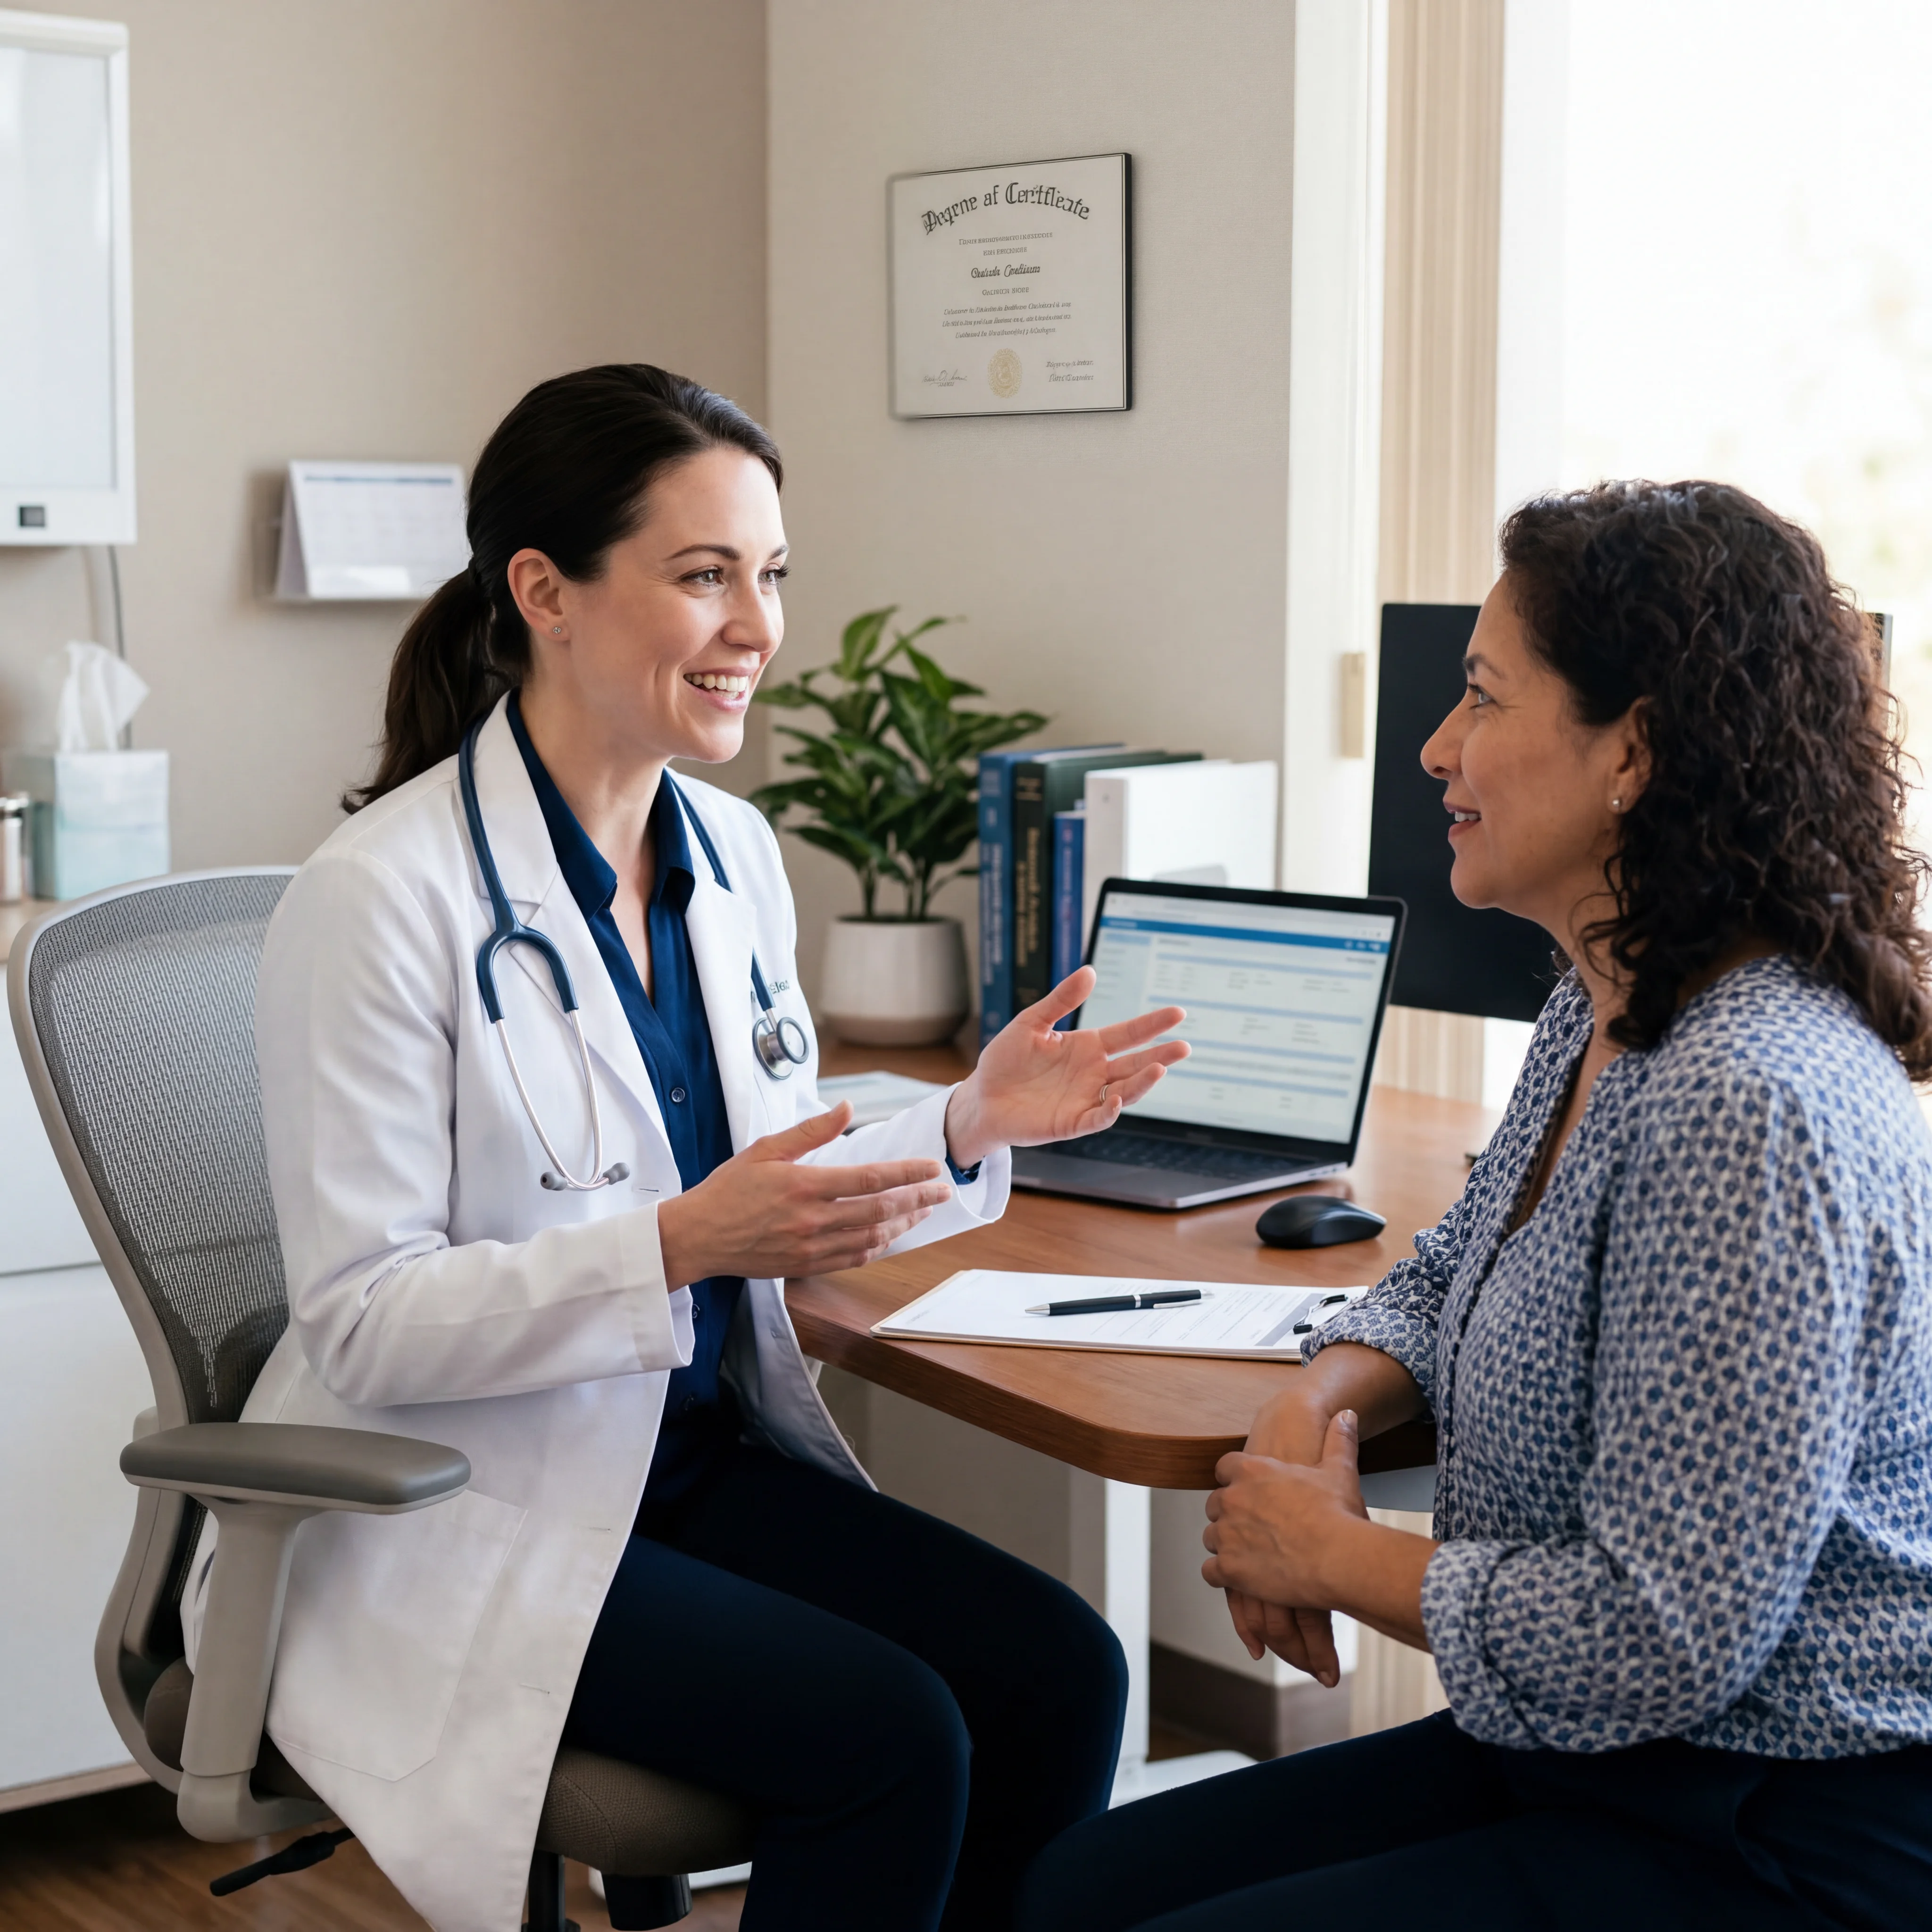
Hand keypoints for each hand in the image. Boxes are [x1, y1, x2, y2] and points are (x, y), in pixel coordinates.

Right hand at [656, 1103, 952, 1286]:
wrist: (698, 1236)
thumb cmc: (728, 1189)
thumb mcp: (765, 1149)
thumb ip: (810, 1131)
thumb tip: (845, 1109)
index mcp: (804, 1185)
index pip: (870, 1178)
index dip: (908, 1173)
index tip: (932, 1168)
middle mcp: (812, 1219)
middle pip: (880, 1210)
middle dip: (918, 1199)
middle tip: (942, 1191)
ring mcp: (810, 1247)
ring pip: (872, 1238)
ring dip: (903, 1224)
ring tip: (923, 1211)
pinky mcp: (806, 1266)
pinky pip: (853, 1258)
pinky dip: (878, 1247)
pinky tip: (891, 1236)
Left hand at [942, 966, 1189, 1168]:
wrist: (981, 1096)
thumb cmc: (1005, 1060)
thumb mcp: (1031, 1023)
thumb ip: (1061, 1000)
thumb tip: (1090, 971)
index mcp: (1087, 1047)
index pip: (1127, 1034)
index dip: (1152, 1025)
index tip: (1178, 1013)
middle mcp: (1093, 1073)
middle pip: (1135, 1063)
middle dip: (1160, 1055)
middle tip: (1183, 1046)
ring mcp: (1085, 1098)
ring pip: (1124, 1090)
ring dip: (1142, 1082)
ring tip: (1158, 1068)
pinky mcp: (1072, 1122)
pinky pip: (1098, 1117)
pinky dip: (1110, 1110)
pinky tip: (1117, 1098)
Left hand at [1220, 1381, 1344, 1677]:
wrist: (1338, 1558)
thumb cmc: (1338, 1514)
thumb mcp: (1339, 1469)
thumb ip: (1338, 1439)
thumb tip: (1346, 1415)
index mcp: (1251, 1471)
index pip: (1224, 1467)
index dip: (1234, 1479)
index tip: (1245, 1489)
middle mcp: (1232, 1499)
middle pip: (1215, 1504)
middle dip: (1229, 1515)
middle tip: (1251, 1527)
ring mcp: (1226, 1535)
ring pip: (1211, 1538)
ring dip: (1225, 1545)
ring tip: (1249, 1555)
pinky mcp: (1229, 1569)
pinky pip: (1211, 1572)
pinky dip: (1223, 1576)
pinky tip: (1240, 1578)